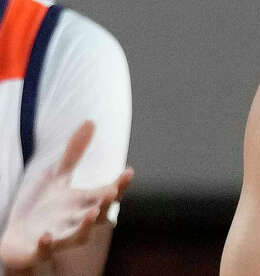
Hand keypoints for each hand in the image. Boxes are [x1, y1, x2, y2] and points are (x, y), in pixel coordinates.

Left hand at [0, 121, 133, 269]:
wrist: (19, 238)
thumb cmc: (43, 207)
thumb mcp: (57, 175)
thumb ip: (75, 152)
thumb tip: (91, 121)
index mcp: (85, 202)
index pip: (109, 194)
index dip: (120, 185)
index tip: (129, 171)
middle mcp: (78, 220)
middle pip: (100, 214)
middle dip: (106, 204)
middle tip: (112, 192)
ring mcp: (61, 236)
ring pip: (80, 235)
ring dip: (86, 226)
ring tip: (91, 213)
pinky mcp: (40, 248)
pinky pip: (45, 249)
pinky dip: (47, 245)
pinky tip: (45, 236)